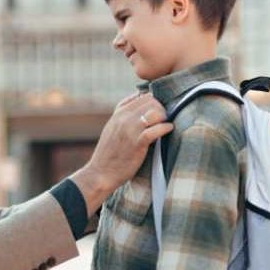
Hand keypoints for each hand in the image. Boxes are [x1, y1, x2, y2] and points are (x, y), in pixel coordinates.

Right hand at [72, 92, 173, 209]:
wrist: (100, 173)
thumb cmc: (109, 153)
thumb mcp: (112, 128)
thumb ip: (123, 116)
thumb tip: (138, 104)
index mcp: (118, 113)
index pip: (141, 96)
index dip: (154, 102)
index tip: (158, 111)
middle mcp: (124, 118)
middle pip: (151, 102)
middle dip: (161, 108)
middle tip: (164, 119)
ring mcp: (130, 130)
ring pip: (154, 112)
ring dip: (164, 116)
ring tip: (165, 124)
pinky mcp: (137, 143)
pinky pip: (156, 129)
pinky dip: (165, 128)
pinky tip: (168, 129)